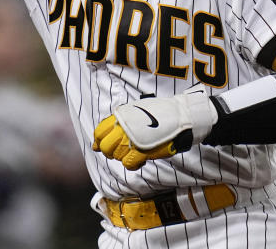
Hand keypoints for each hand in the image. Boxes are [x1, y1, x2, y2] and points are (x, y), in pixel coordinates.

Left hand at [92, 92, 217, 169]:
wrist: (180, 117)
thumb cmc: (158, 115)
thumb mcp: (134, 112)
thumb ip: (115, 125)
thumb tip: (95, 143)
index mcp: (121, 116)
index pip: (99, 132)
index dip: (99, 142)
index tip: (101, 146)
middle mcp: (124, 127)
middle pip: (106, 147)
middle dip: (111, 151)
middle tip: (122, 151)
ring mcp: (132, 139)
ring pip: (117, 156)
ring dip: (124, 157)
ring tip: (135, 152)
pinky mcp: (142, 151)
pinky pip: (128, 164)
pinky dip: (133, 164)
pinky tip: (140, 159)